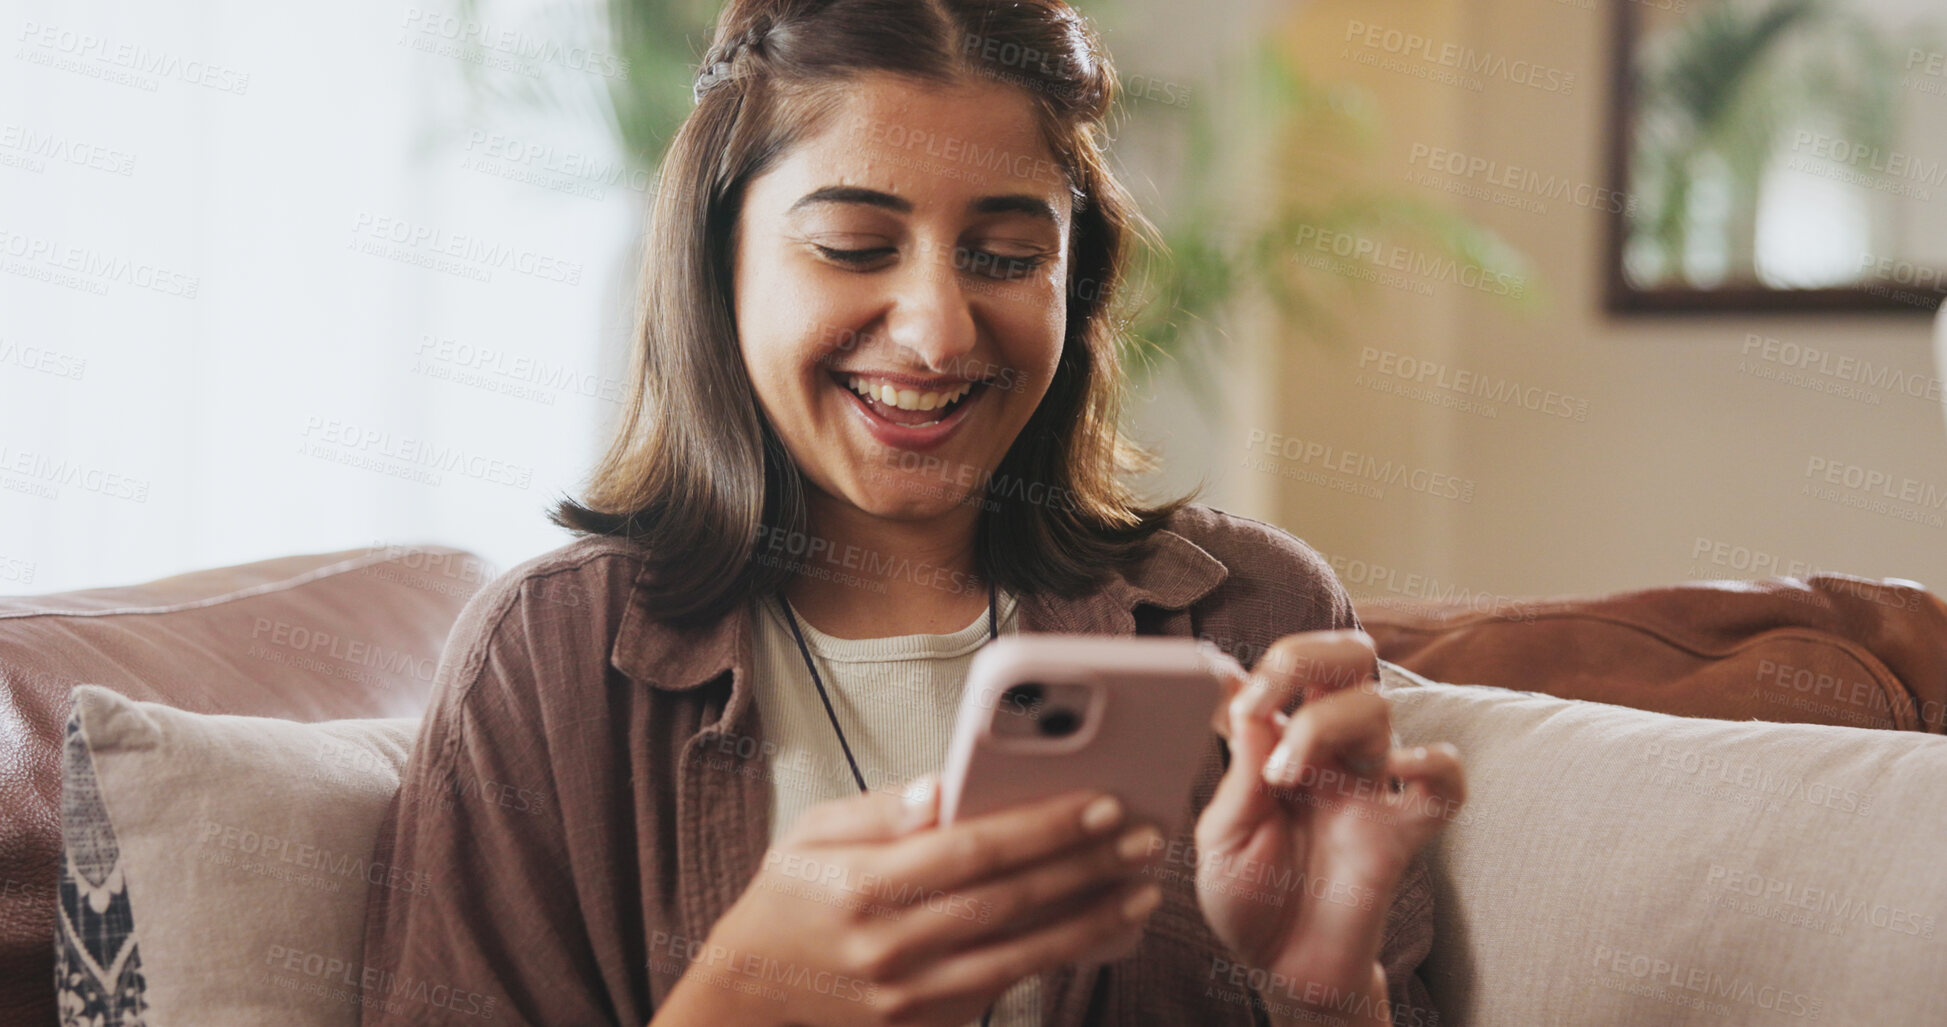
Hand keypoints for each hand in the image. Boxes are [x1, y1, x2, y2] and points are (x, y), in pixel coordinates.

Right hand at [663, 778, 1166, 1026]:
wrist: (748, 1007)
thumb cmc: (784, 907)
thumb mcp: (808, 839)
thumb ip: (878, 809)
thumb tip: (946, 787)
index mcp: (863, 887)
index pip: (973, 850)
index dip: (1043, 827)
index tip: (1100, 802)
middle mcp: (892, 947)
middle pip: (1011, 901)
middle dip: (1087, 866)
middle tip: (1145, 837)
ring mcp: (912, 997)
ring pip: (1022, 955)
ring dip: (1090, 920)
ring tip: (1140, 889)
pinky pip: (1006, 987)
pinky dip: (1056, 956)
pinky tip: (1096, 928)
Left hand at [1194, 631, 1463, 1025]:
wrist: (1284, 967)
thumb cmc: (1247, 896)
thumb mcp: (1222, 832)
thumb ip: (1239, 767)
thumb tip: (1234, 689)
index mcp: (1281, 743)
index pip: (1287, 670)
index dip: (1258, 669)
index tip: (1226, 700)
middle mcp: (1330, 752)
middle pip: (1349, 658)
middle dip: (1306, 656)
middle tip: (1265, 701)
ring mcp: (1370, 787)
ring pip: (1376, 707)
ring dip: (1323, 724)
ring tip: (1284, 778)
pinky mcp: (1402, 831)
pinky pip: (1446, 782)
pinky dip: (1433, 764)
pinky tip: (1396, 774)